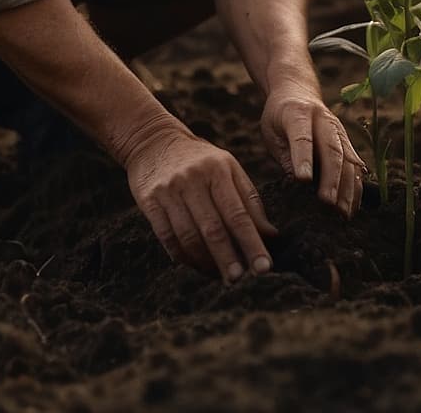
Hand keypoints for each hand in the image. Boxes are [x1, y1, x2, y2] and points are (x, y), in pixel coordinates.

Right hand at [123, 123, 277, 281]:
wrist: (154, 140)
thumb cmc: (200, 160)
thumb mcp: (228, 168)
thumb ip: (249, 200)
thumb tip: (271, 235)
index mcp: (219, 170)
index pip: (239, 214)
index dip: (252, 243)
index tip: (264, 267)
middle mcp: (193, 179)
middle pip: (213, 229)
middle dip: (228, 258)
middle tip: (239, 280)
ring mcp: (169, 190)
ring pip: (189, 236)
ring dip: (205, 262)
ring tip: (218, 275)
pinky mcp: (149, 201)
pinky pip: (167, 236)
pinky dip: (182, 255)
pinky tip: (194, 263)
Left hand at [261, 86, 363, 218]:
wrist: (298, 91)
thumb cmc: (280, 116)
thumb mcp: (272, 131)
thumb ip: (284, 155)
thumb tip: (297, 184)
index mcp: (298, 113)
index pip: (303, 137)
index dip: (304, 158)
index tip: (303, 180)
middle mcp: (324, 121)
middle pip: (332, 150)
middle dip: (332, 179)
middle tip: (328, 204)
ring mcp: (340, 132)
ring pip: (348, 160)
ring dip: (348, 188)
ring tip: (343, 214)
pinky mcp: (348, 143)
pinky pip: (356, 166)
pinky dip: (355, 188)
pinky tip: (352, 208)